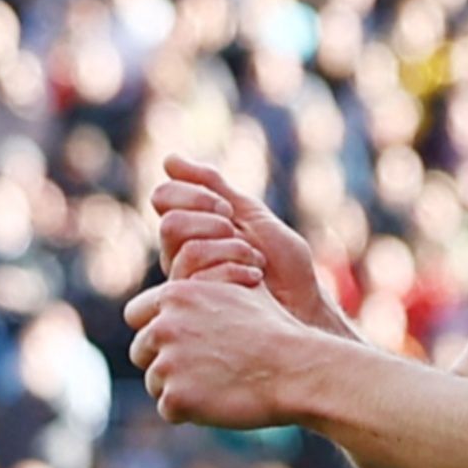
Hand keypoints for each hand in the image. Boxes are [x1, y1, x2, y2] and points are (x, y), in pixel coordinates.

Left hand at [124, 276, 321, 429]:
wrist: (296, 368)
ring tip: (218, 385)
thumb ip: (207, 285)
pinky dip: (191, 412)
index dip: (158, 331)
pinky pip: (170, 410)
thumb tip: (196, 276)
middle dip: (165, 362)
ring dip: (179, 388)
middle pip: (141, 352)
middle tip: (202, 371)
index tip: (179, 343)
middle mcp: (163, 326)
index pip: (137, 315)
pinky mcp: (176, 397)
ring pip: (155, 383)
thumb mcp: (242, 289)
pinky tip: (221, 401)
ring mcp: (167, 363)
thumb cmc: (276, 329)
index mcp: (175, 295)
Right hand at [149, 155, 351, 337]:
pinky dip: (237, 272)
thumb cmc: (281, 263)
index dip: (193, 194)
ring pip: (188, 251)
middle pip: (170, 224)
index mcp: (189, 230)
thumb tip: (169, 159)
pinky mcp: (198, 307)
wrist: (303, 302)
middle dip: (212, 223)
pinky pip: (202, 280)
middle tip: (238, 232)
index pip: (163, 198)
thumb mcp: (249, 213)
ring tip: (255, 260)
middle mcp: (179, 256)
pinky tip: (255, 281)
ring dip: (232, 249)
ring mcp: (186, 284)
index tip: (228, 207)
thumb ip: (212, 186)